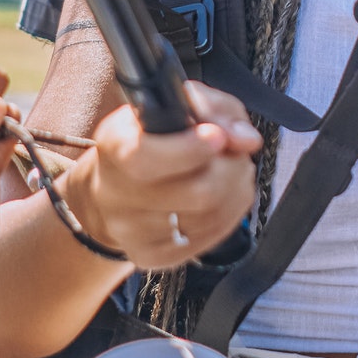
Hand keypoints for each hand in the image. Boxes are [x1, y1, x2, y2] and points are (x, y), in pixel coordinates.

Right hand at [62, 81, 259, 269]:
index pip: (144, 157)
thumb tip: (244, 140)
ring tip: (227, 171)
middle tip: (232, 153)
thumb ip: (217, 109)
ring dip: (235, 189)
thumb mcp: (183, 103)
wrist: (123, 181)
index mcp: (115, 143)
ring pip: (211, 216)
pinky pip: (210, 237)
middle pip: (199, 192)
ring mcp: (130, 230)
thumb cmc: (158, 135)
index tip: (217, 137)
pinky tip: (221, 197)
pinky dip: (229, 213)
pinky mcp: (150, 255)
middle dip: (231, 167)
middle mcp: (114, 191)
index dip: (189, 149)